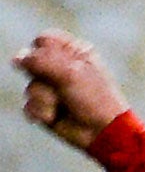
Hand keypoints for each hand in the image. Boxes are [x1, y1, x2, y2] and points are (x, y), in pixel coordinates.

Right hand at [12, 30, 129, 150]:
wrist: (101, 131)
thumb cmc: (93, 98)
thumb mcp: (69, 73)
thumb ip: (40, 60)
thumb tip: (16, 58)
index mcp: (74, 53)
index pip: (44, 40)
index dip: (43, 51)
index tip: (56, 63)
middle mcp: (62, 68)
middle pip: (32, 63)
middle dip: (43, 77)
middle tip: (61, 87)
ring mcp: (53, 88)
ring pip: (30, 86)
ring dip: (44, 98)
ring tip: (61, 106)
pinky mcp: (46, 107)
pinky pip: (30, 105)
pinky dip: (40, 111)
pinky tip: (53, 117)